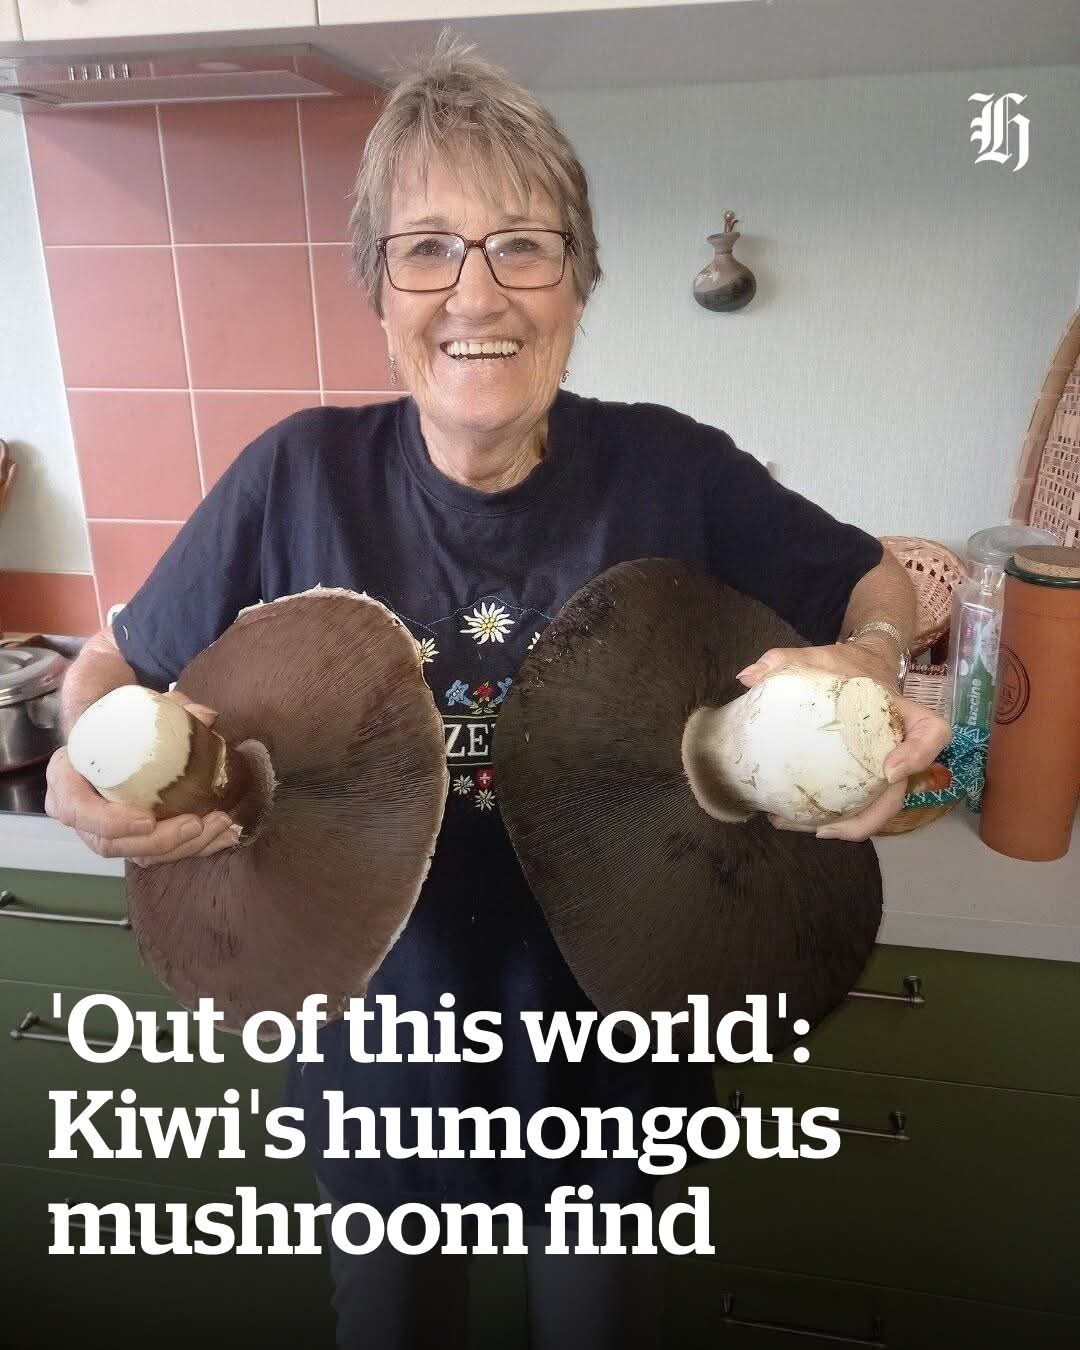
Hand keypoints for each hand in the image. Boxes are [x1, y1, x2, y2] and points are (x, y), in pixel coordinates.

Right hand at [45, 690, 240, 864]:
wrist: (114, 733)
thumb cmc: (117, 721)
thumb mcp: (133, 707)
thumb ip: (169, 706)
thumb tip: (207, 716)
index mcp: (66, 776)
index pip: (77, 810)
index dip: (111, 822)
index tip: (148, 819)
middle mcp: (80, 812)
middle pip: (111, 844)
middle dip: (159, 840)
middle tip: (197, 823)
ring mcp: (103, 831)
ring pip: (138, 854)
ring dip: (182, 847)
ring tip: (219, 825)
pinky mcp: (130, 839)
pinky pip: (156, 854)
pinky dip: (193, 848)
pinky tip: (223, 838)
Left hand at [736, 642, 950, 841]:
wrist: (858, 667)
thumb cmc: (844, 664)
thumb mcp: (817, 657)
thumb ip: (785, 661)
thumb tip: (748, 677)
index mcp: (900, 712)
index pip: (932, 732)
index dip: (919, 755)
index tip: (890, 770)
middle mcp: (899, 746)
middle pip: (900, 792)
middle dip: (867, 818)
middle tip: (825, 829)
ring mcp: (885, 766)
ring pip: (875, 807)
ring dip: (840, 826)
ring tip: (791, 825)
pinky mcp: (866, 777)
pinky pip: (855, 803)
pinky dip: (827, 816)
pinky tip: (787, 816)